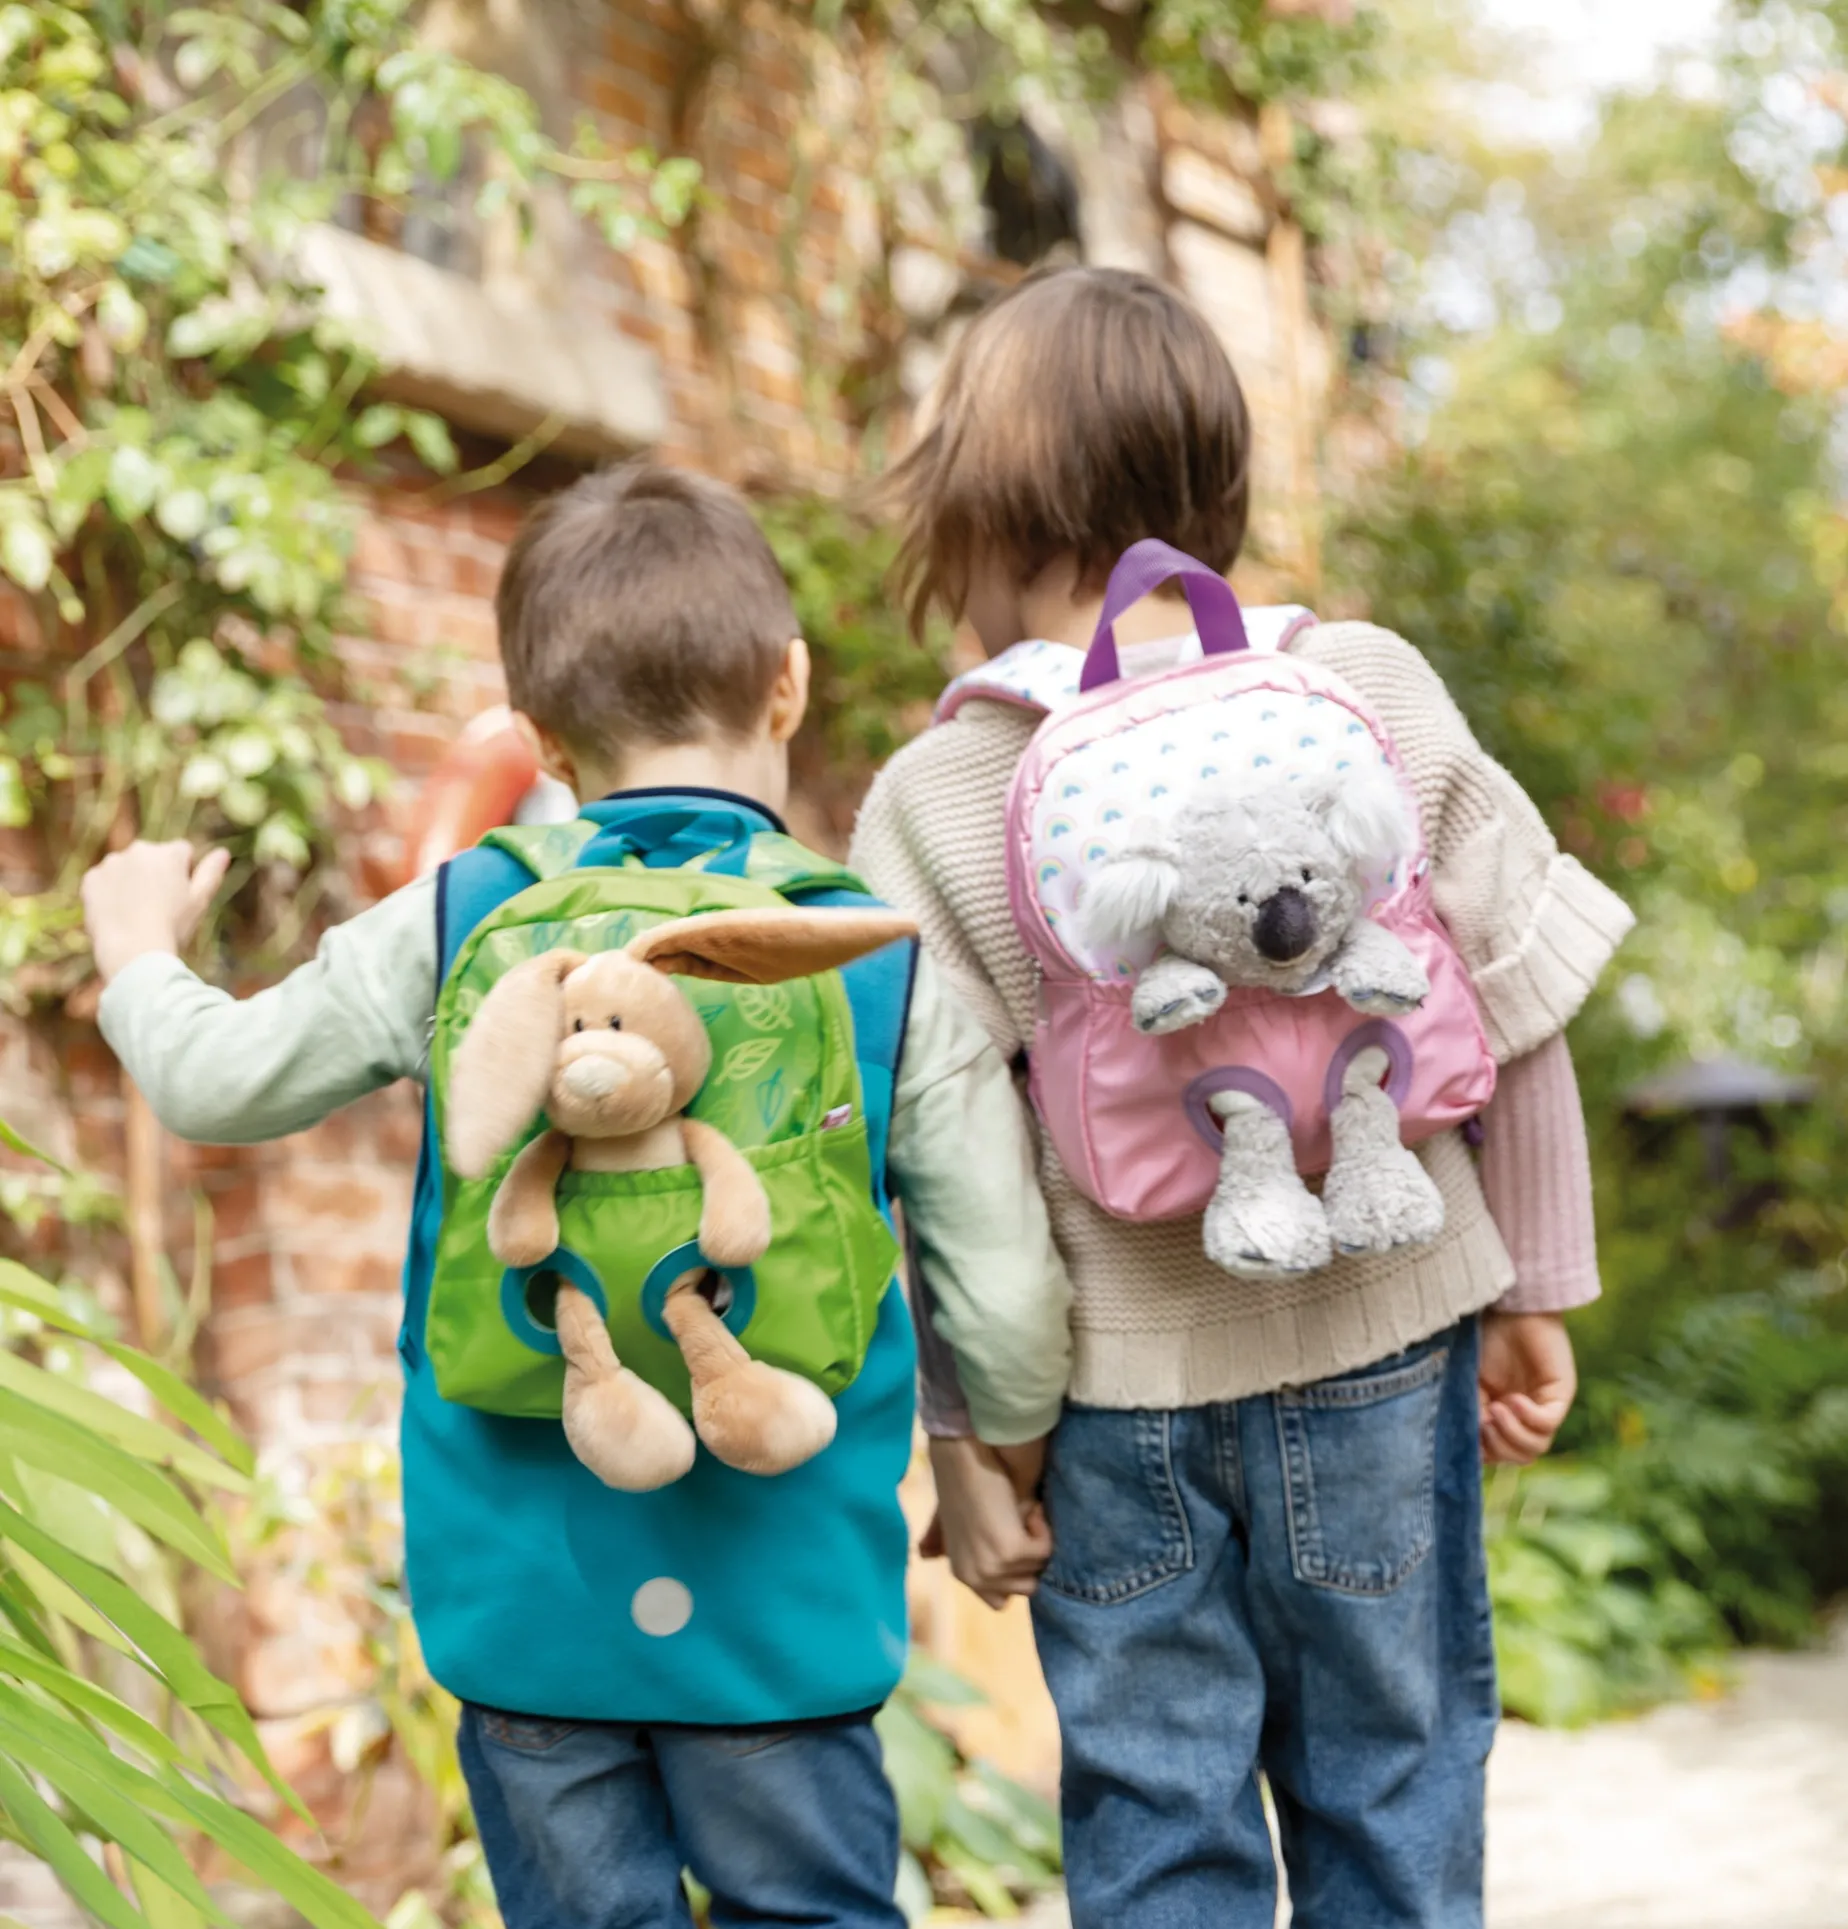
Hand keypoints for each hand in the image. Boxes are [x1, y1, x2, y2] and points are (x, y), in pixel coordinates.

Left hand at [81, 841, 230, 985]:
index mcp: (169, 852)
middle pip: (152, 857)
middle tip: (157, 907)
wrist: (132, 951)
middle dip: (156, 874)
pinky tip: (117, 914)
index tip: (179, 898)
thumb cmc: (173, 928)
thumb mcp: (199, 901)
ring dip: (131, 882)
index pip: (182, 852)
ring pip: (126, 868)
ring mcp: (112, 863)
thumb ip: (211, 873)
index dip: (184, 875)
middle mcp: (139, 849)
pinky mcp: (90, 878)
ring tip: (135, 913)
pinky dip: (108, 893)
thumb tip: (223, 852)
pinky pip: (102, 881)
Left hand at [920, 1435, 1052, 1610]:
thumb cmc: (961, 1482)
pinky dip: (1044, 1529)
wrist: (966, 1456)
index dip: (1015, 1574)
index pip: (1000, 1601)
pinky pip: (1045, 1551)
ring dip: (1037, 1542)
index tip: (1016, 1545)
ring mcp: (993, 1567)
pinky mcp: (1011, 1552)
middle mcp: (975, 1578)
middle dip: (1030, 1560)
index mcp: (962, 1573)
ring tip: (1021, 1513)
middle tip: (1020, 1526)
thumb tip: (924, 1554)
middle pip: (1026, 1589)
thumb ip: (941, 1542)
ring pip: (1039, 1569)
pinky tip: (1030, 1508)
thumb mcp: (950, 1520)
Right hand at [1479, 1310, 1577, 1464]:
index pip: (1499, 1453)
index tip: (1468, 1433)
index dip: (1483, 1452)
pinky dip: (1528, 1418)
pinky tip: (1513, 1400)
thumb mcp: (1467, 1380)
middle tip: (1484, 1422)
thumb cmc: (1483, 1336)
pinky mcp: (1559, 1395)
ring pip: (1536, 1448)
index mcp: (1502, 1414)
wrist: (1506, 1307)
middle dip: (1498, 1446)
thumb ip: (1470, 1410)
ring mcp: (1543, 1406)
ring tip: (1497, 1410)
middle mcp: (1525, 1415)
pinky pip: (1548, 1423)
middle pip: (1519, 1456)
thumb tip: (1470, 1448)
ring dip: (1512, 1435)